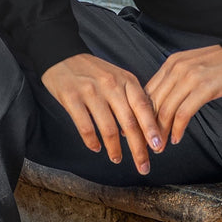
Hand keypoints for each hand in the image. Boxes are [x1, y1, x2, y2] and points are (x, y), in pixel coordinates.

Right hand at [41, 53, 163, 174]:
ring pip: (108, 128)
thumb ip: (131, 98)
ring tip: (117, 159)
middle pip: (129, 123)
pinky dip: (92, 141)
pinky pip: (85, 126)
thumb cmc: (94, 71)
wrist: (62, 55)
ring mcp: (91, 91)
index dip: (152, 129)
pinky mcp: (72, 98)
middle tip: (143, 166)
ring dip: (114, 148)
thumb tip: (145, 128)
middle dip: (138, 148)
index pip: (144, 108)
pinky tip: (96, 148)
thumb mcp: (118, 77)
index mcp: (126, 80)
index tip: (158, 148)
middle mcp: (111, 85)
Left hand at [145, 45, 221, 144]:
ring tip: (160, 146)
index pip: (148, 91)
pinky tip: (176, 138)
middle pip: (153, 102)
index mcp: (172, 62)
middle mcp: (177, 68)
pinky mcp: (205, 88)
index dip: (141, 113)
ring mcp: (190, 77)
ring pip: (166, 109)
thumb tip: (163, 103)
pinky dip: (177, 129)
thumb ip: (176, 79)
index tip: (139, 130)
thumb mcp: (192, 65)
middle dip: (147, 126)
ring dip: (161, 131)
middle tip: (146, 144)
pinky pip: (183, 113)